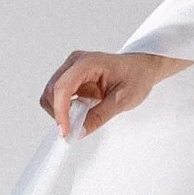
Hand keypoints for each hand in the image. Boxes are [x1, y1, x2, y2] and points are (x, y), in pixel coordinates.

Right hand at [37, 49, 186, 138]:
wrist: (141, 68)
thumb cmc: (136, 77)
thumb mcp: (122, 100)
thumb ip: (99, 116)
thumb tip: (78, 132)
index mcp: (87, 63)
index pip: (63, 87)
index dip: (60, 112)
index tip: (66, 131)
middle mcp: (75, 62)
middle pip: (52, 90)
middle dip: (58, 113)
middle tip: (74, 130)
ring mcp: (71, 68)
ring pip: (51, 94)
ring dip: (60, 111)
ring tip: (81, 119)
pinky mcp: (71, 77)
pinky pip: (58, 95)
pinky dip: (64, 108)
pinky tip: (80, 113)